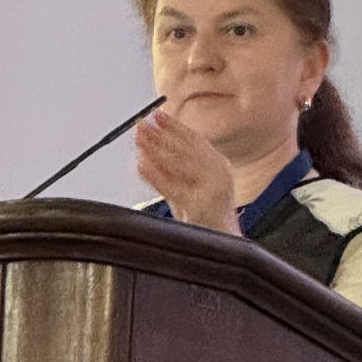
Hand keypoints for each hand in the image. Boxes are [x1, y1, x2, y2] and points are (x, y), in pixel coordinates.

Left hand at [134, 107, 239, 232]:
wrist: (223, 247)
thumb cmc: (207, 221)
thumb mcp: (192, 189)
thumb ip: (176, 170)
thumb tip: (149, 148)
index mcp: (220, 167)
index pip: (196, 140)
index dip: (174, 126)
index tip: (156, 114)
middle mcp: (220, 175)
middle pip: (187, 148)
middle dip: (161, 135)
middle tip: (141, 124)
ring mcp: (213, 189)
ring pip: (180, 163)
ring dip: (156, 149)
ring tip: (139, 140)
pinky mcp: (202, 205)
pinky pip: (173, 187)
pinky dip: (156, 175)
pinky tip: (142, 165)